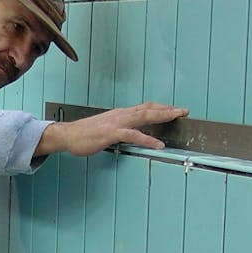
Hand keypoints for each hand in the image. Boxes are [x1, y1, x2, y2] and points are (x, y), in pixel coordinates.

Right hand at [35, 102, 188, 156]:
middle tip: (184, 110)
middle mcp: (121, 115)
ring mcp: (117, 122)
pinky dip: (148, 139)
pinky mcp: (112, 133)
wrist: (67, 135)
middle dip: (167, 109)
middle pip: (148, 108)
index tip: (174, 110)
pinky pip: (134, 135)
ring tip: (176, 117)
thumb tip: (131, 134)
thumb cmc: (84, 134)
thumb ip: (120, 129)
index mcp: (120, 114)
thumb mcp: (105, 129)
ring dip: (162, 116)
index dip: (161, 108)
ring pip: (144, 116)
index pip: (144, 107)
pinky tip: (158, 145)